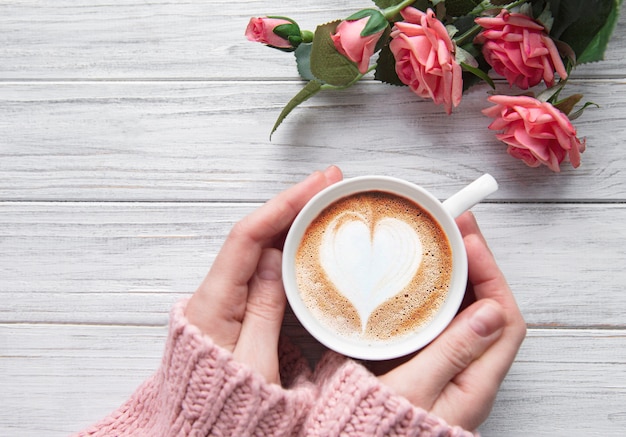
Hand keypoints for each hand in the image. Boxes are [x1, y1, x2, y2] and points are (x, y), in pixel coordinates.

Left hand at [185, 166, 342, 383]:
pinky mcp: (238, 307)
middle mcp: (216, 292)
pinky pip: (263, 268)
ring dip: (291, 220)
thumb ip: (265, 309)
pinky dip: (287, 247)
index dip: (282, 205)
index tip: (314, 185)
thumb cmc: (226, 403)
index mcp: (214, 302)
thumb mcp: (256, 363)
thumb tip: (277, 259)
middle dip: (291, 203)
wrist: (200, 429)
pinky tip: (308, 237)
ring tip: (325, 200)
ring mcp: (227, 298)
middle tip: (330, 182)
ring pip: (260, 247)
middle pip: (254, 233)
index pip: (247, 238)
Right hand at [378, 211, 525, 430]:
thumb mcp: (416, 389)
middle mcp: (469, 373)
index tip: (469, 243)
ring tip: (440, 243)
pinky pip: (441, 321)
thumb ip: (453, 351)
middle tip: (455, 229)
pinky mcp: (427, 363)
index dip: (490, 274)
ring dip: (457, 276)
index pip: (504, 318)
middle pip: (487, 308)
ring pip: (464, 312)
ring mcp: (449, 367)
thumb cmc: (384, 426)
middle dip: (475, 265)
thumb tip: (490, 311)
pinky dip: (435, 294)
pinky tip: (417, 279)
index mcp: (476, 382)